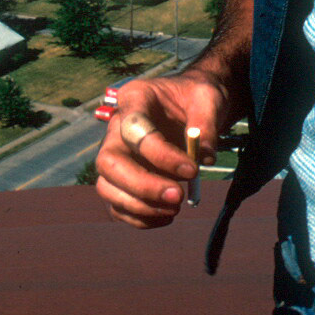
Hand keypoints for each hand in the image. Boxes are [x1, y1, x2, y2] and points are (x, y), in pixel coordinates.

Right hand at [94, 71, 233, 227]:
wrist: (192, 106)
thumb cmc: (196, 97)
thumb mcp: (208, 98)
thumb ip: (207, 123)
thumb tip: (205, 157)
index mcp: (134, 98)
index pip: (133, 130)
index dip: (160, 155)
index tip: (192, 169)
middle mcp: (116, 128)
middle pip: (108, 162)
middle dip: (141, 185)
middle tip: (177, 198)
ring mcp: (116, 155)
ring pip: (106, 187)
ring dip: (139, 206)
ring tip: (175, 208)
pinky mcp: (121, 179)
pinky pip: (117, 205)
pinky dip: (139, 218)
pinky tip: (166, 216)